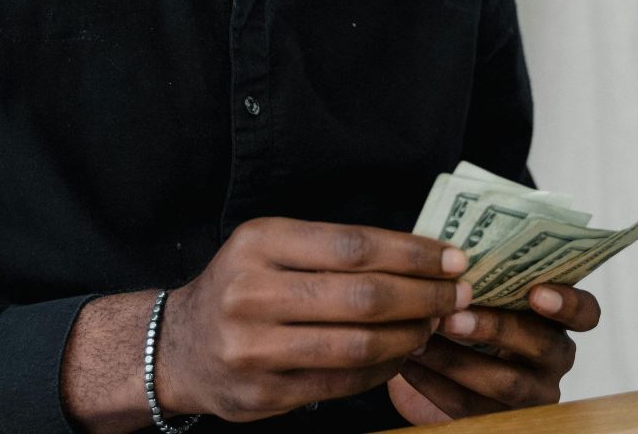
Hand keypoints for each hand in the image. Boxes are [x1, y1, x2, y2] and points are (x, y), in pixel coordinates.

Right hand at [156, 217, 471, 422]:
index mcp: (258, 244)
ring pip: (358, 345)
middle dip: (424, 295)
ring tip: (434, 325)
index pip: (353, 245)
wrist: (179, 347)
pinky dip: (383, 369)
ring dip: (410, 336)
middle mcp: (251, 293)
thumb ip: (333, 249)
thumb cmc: (241, 287)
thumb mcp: (270, 248)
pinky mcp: (263, 393)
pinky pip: (343, 383)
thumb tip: (421, 254)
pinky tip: (401, 355)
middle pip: (363, 296)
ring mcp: (254, 348)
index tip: (453, 258)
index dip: (412, 253)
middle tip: (458, 295)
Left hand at [387, 283, 600, 423]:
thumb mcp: (477, 295)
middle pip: (542, 345)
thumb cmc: (463, 316)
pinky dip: (435, 385)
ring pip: (507, 382)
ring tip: (420, 339)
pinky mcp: (502, 421)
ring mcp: (534, 395)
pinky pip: (472, 408)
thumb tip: (446, 250)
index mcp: (557, 319)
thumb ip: (477, 276)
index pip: (586, 312)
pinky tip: (408, 366)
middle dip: (495, 328)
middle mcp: (555, 358)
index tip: (537, 291)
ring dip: (458, 360)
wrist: (436, 371)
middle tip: (452, 317)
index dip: (568, 303)